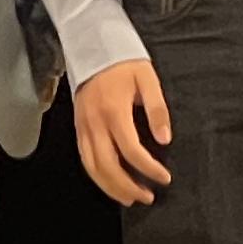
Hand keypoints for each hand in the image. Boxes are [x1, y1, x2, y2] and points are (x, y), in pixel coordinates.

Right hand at [71, 58, 174, 206]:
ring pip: (92, 167)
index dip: (149, 169)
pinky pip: (84, 159)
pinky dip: (96, 176)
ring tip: (130, 198)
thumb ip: (157, 110)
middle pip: (108, 166)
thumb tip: (164, 140)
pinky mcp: (78, 127)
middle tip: (147, 197)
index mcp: (114, 111)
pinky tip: (110, 183)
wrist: (92, 44)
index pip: (132, 151)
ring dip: (111, 187)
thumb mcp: (147, 79)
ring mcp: (83, 127)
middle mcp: (95, 123)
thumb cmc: (124, 61)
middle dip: (128, 187)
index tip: (165, 178)